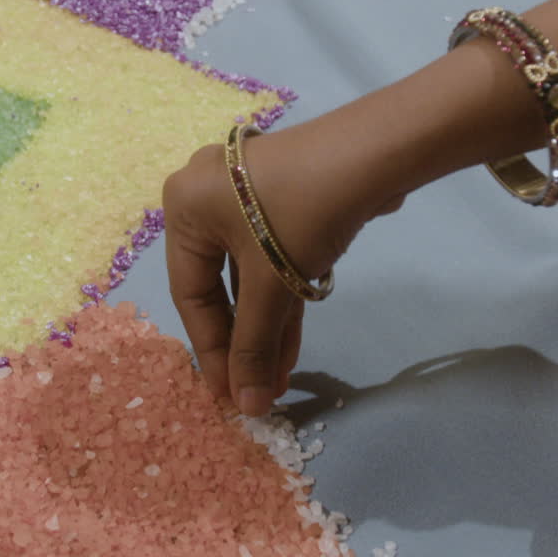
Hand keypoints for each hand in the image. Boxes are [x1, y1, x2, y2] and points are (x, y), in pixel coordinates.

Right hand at [163, 113, 405, 417]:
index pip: (189, 295)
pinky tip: (290, 347)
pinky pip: (271, 261)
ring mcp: (246, 199)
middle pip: (218, 288)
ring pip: (249, 278)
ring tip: (279, 382)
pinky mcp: (283, 203)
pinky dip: (281, 301)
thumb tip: (246, 405)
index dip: (211, 351)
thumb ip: (253, 345)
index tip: (230, 398)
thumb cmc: (302, 212)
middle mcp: (206, 199)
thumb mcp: (272, 283)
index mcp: (184, 208)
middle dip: (242, 343)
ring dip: (265, 329)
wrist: (374, 150)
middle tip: (256, 394)